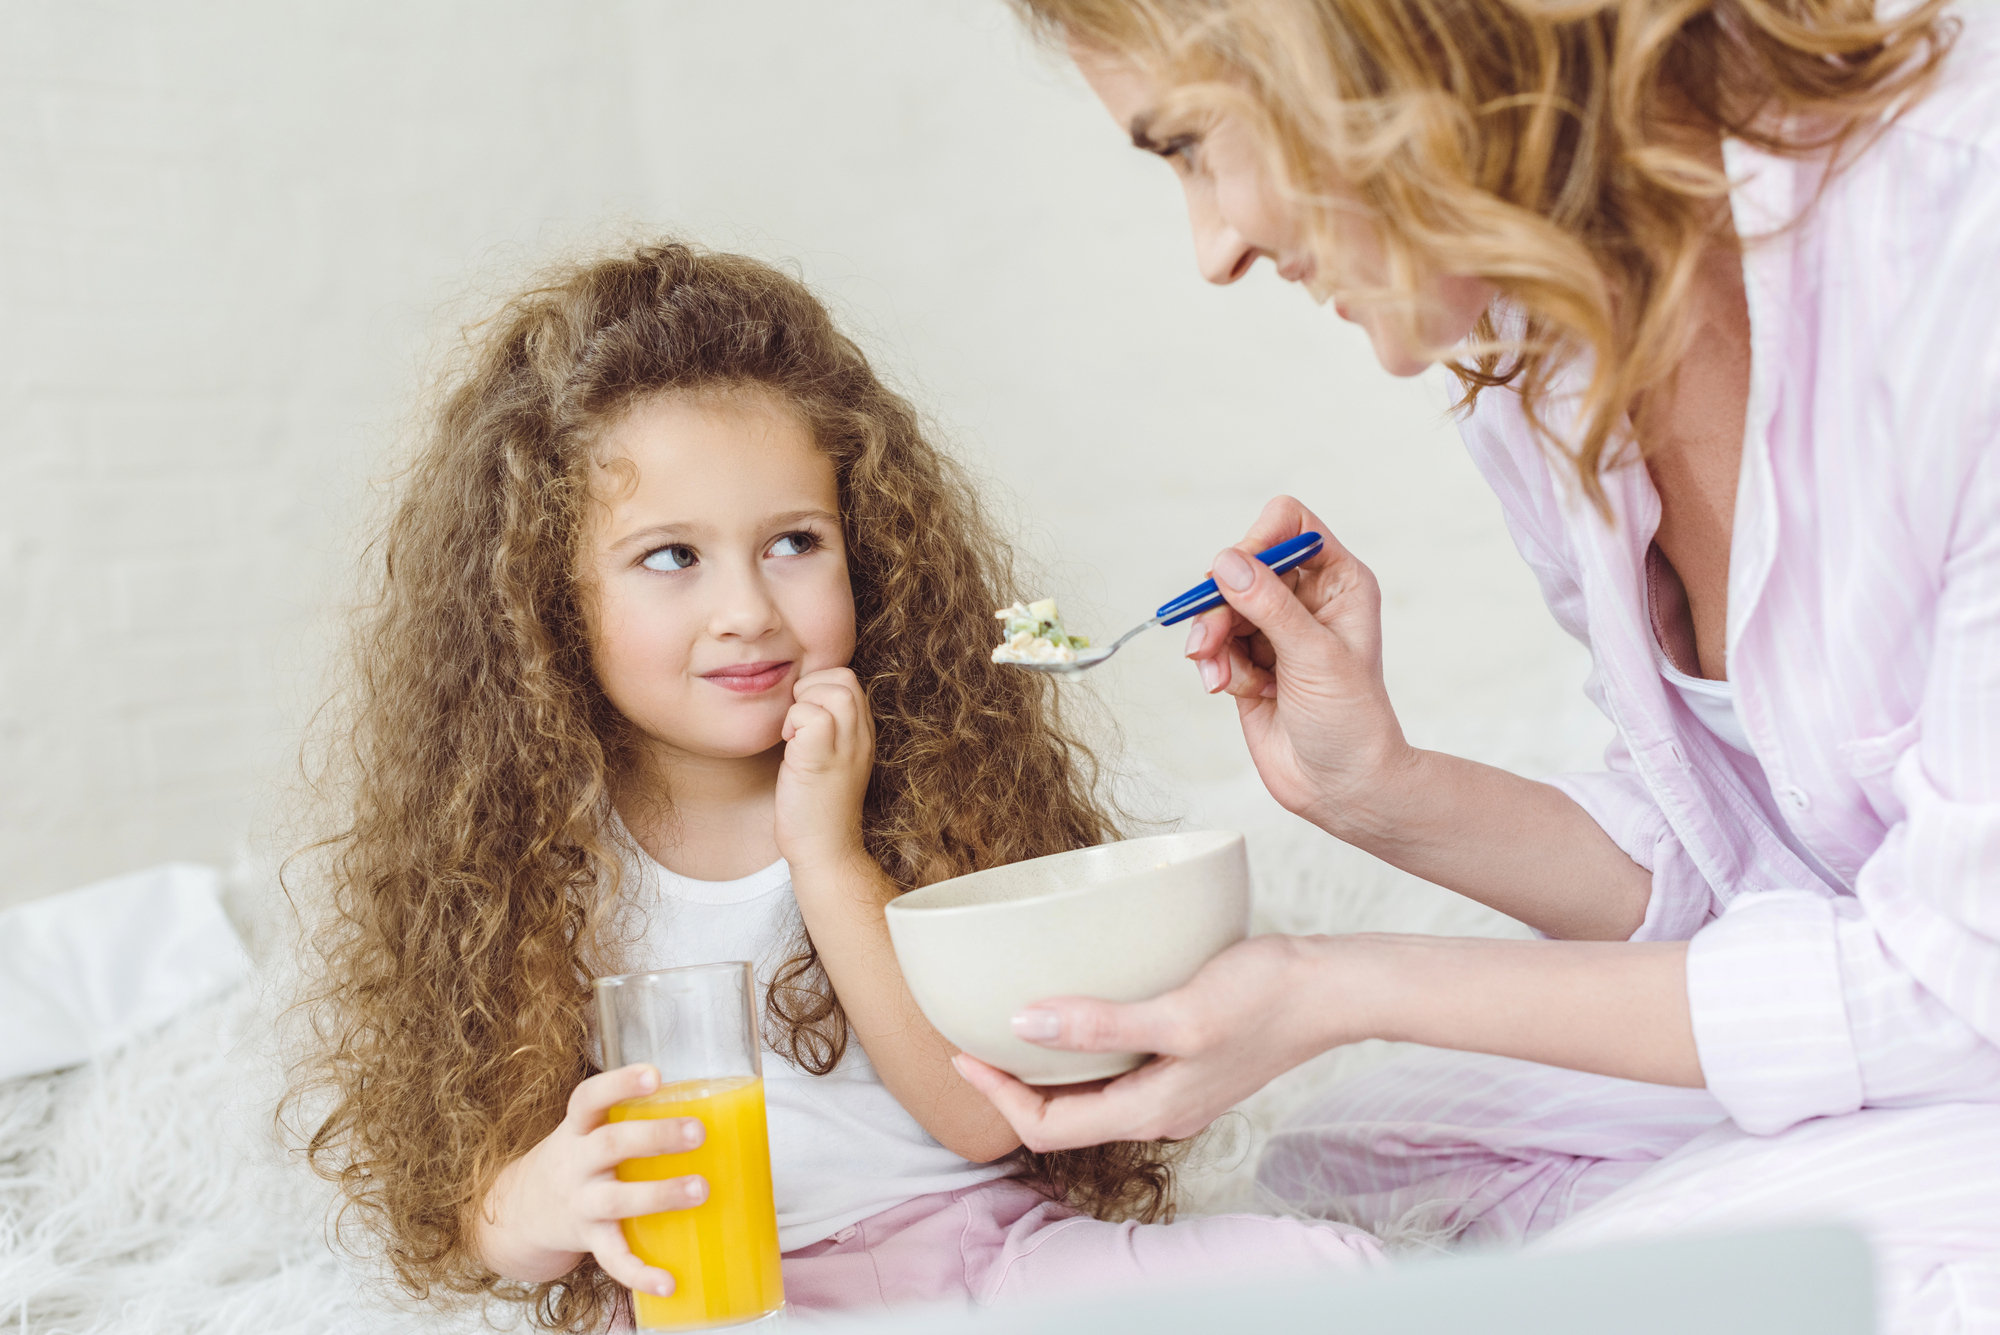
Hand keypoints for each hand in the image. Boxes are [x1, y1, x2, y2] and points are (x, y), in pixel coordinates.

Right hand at [475, 1064, 708, 1294]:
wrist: (519, 1212)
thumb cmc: (578, 1159)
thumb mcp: (589, 1130)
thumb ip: (635, 1117)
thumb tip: (718, 1107)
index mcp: (577, 1129)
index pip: (589, 1098)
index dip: (619, 1083)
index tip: (654, 1074)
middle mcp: (575, 1163)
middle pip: (609, 1145)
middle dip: (654, 1137)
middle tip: (698, 1131)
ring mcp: (580, 1203)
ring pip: (616, 1200)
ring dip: (659, 1195)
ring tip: (700, 1189)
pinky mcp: (587, 1239)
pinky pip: (612, 1258)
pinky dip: (640, 1273)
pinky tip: (668, 1281)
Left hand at [774, 666, 874, 870]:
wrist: (825, 851)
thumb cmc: (818, 809)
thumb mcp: (831, 760)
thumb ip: (826, 730)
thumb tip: (796, 702)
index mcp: (863, 734)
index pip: (849, 680)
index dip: (820, 686)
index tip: (803, 718)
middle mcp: (861, 737)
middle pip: (844, 676)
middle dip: (811, 687)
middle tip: (795, 723)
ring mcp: (846, 747)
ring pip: (833, 689)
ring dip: (802, 703)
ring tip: (793, 735)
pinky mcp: (822, 759)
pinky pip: (809, 714)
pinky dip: (791, 722)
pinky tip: (788, 748)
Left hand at [951, 935, 1354, 1150]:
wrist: (1334, 987)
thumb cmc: (1266, 997)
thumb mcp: (1178, 1012)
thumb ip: (1101, 1025)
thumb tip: (1023, 1026)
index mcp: (1150, 1110)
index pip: (1050, 1128)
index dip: (998, 1097)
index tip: (963, 1053)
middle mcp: (1159, 1110)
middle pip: (1065, 1117)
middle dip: (1013, 1087)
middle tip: (974, 1039)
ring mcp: (1177, 1088)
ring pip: (1092, 1094)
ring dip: (1048, 1069)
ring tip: (1012, 1024)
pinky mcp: (1190, 1061)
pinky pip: (1119, 1070)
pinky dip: (1085, 1050)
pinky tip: (1079, 1009)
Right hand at [1182, 496, 1412, 830]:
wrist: (1341, 787)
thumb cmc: (1351, 722)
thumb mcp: (1314, 656)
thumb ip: (1269, 606)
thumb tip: (1226, 562)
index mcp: (1338, 582)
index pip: (1289, 526)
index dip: (1258, 541)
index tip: (1236, 574)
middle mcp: (1306, 599)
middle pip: (1242, 568)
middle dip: (1221, 604)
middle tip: (1209, 639)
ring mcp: (1275, 631)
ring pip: (1221, 608)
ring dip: (1212, 640)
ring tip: (1219, 674)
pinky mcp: (1250, 661)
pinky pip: (1215, 644)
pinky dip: (1214, 664)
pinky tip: (1226, 688)